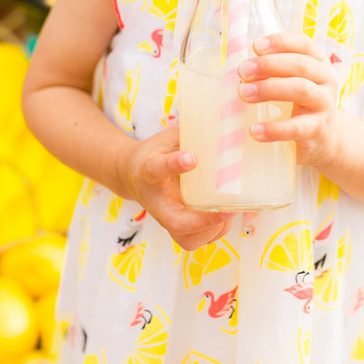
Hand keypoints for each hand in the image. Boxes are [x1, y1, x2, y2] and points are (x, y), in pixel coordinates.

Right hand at [120, 127, 233, 250]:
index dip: (173, 165)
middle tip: (227, 210)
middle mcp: (155, 201)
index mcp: (148, 171)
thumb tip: (227, 123)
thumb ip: (192, 133)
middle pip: (174, 222)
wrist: (133, 175)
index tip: (192, 158)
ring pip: (187, 238)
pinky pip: (195, 240)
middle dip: (202, 221)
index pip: (157, 169)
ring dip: (212, 229)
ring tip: (230, 211)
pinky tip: (226, 216)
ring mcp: (164, 219)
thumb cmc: (158, 151)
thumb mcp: (169, 137)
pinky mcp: (174, 229)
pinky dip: (215, 232)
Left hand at [238, 32, 341, 169]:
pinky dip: (274, 129)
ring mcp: (324, 104)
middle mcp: (326, 80)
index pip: (303, 44)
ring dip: (269, 89)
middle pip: (300, 65)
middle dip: (269, 65)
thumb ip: (271, 71)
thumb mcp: (291, 81)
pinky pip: (296, 128)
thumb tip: (236, 68)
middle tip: (242, 70)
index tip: (255, 46)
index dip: (280, 42)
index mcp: (318, 62)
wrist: (324, 138)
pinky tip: (254, 130)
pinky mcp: (317, 130)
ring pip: (301, 90)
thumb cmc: (299, 102)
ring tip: (243, 93)